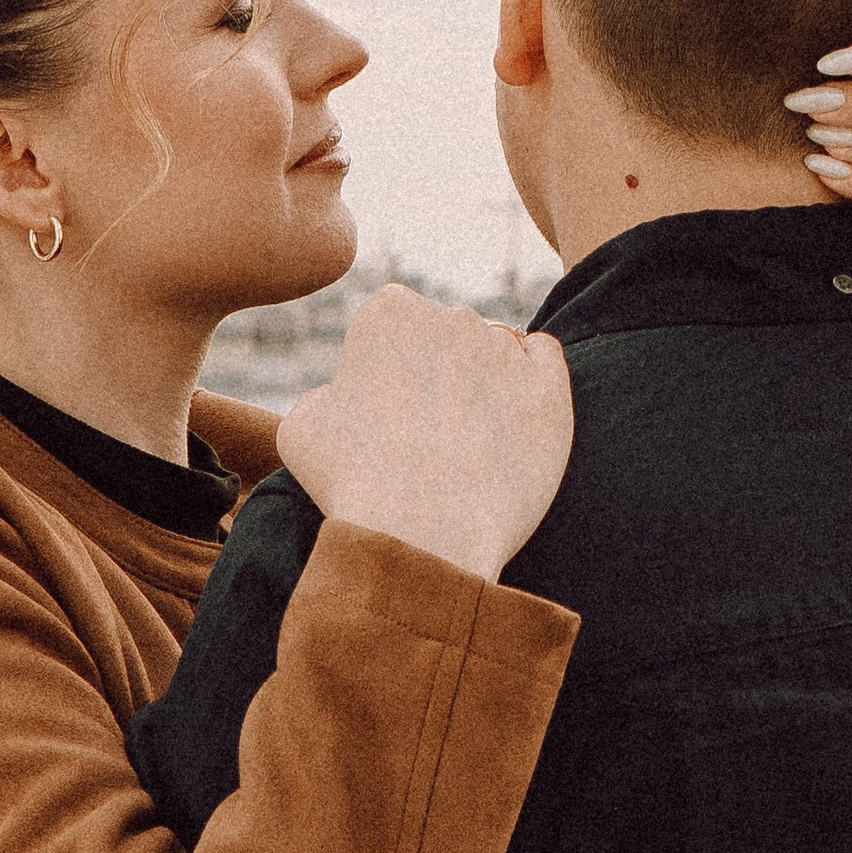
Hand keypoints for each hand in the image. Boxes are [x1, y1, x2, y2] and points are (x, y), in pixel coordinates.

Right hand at [278, 284, 574, 580]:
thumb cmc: (353, 487)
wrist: (422, 539)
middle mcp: (451, 317)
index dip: (390, 367)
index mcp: (388, 313)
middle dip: (441, 372)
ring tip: (469, 444)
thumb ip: (326, 392)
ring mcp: (505, 350)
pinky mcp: (549, 387)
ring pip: (497, 349)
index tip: (388, 410)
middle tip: (429, 433)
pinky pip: (544, 360)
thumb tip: (345, 393)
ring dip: (486, 381)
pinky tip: (510, 423)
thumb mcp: (302, 429)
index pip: (396, 321)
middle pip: (449, 334)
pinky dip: (530, 382)